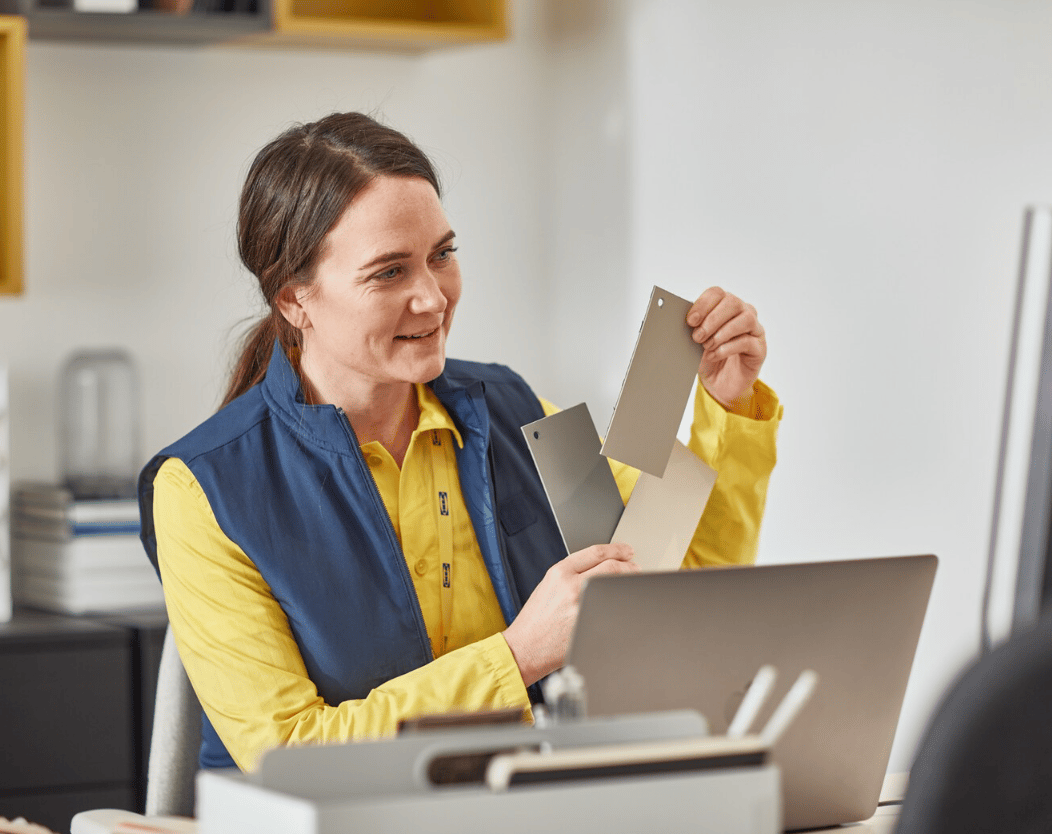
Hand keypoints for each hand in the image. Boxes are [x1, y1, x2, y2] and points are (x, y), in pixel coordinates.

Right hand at [503, 543, 638, 685]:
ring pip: (615, 587)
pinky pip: (613, 610)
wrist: (525, 648)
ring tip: (632, 584)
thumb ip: (573, 574)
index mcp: (559, 573)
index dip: (617, 550)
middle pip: (612, 567)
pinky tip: (626, 604)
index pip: (596, 553)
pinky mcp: (590, 625)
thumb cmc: (535, 620)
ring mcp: (582, 606)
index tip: (627, 551)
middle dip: (629, 566)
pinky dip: (623, 604)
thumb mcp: (548, 586)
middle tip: (635, 568)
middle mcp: (572, 586)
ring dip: (629, 583)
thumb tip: (601, 568)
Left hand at [686, 287, 766, 409]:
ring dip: (722, 332)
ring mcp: (755, 330)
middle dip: (712, 319)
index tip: (691, 320)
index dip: (703, 304)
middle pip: (733, 302)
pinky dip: (727, 348)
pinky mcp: (759, 348)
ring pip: (745, 319)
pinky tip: (714, 355)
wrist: (719, 385)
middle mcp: (743, 314)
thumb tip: (685, 321)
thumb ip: (694, 328)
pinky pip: (747, 341)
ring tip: (707, 345)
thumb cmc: (709, 358)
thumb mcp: (696, 342)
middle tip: (697, 336)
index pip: (717, 293)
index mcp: (725, 306)